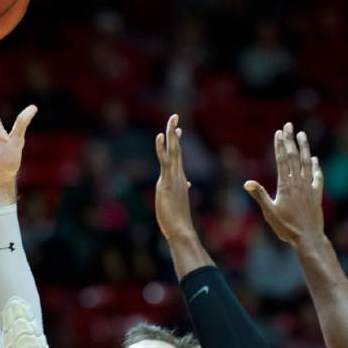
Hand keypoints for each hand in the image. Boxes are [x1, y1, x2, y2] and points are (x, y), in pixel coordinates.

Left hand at [155, 114, 194, 241]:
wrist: (181, 230)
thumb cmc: (178, 220)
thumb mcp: (177, 200)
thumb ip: (181, 190)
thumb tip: (186, 184)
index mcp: (180, 179)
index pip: (178, 157)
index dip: (177, 142)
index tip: (177, 130)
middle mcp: (179, 175)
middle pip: (177, 149)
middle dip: (175, 132)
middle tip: (175, 116)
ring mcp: (174, 178)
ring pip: (173, 151)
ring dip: (172, 134)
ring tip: (172, 119)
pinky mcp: (167, 183)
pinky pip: (165, 161)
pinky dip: (163, 147)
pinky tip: (160, 136)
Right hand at [244, 122, 324, 249]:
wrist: (308, 238)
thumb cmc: (286, 227)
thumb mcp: (269, 212)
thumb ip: (260, 196)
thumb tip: (247, 183)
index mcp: (285, 186)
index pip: (281, 160)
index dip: (279, 146)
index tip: (279, 132)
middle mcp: (298, 183)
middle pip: (294, 157)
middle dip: (290, 140)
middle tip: (289, 125)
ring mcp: (308, 188)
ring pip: (307, 163)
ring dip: (304, 148)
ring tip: (302, 134)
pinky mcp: (316, 195)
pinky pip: (317, 177)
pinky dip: (316, 166)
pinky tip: (314, 159)